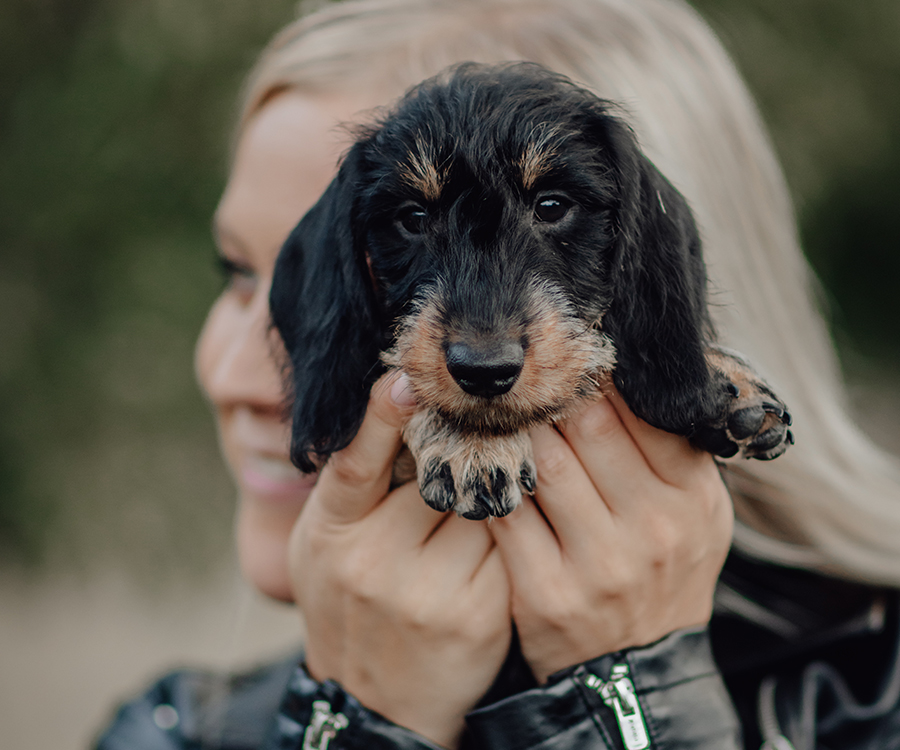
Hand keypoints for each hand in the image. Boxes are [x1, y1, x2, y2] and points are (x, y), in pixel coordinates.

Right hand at [287, 373, 510, 748]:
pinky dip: (509, 532)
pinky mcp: (478, 612)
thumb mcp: (326, 543)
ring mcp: (427, 590)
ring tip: (480, 500)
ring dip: (490, 492)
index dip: (378, 415)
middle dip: (460, 452)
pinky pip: (508, 544)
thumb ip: (352, 484)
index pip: (355, 462)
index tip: (404, 379)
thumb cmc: (348, 602)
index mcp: (332, 530)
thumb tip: (394, 405)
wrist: (375, 701)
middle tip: (479, 433)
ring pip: (482, 504)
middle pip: (439, 473)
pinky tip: (502, 541)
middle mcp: (374, 560)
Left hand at [490, 388, 732, 682]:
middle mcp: (652, 529)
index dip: (606, 381)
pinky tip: (482, 460)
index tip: (578, 362)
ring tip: (503, 410)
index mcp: (693, 500)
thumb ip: (676, 452)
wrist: (639, 671)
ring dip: (520, 430)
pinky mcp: (547, 590)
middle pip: (591, 428)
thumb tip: (633, 378)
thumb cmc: (664, 573)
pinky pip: (510, 513)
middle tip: (530, 377)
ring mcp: (598, 563)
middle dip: (556, 396)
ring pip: (546, 463)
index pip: (645, 415)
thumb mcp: (698, 515)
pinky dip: (493, 480)